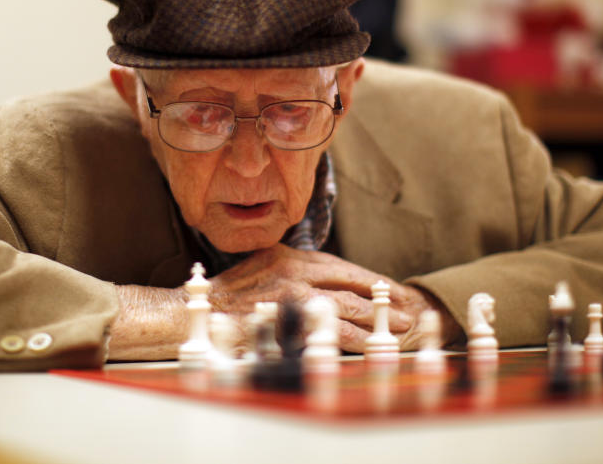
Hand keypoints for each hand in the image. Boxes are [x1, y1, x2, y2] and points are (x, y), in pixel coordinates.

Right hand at [208, 244, 460, 351]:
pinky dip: (352, 340)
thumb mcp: (263, 267)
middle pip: (350, 283)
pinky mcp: (286, 320)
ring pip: (345, 307)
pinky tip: (369, 346)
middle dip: (381, 297)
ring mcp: (290, 295)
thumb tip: (327, 284)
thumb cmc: (228, 295)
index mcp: (289, 256)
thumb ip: (294, 271)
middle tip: (406, 309)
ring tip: (400, 328)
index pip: (340, 266)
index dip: (368, 280)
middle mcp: (293, 270)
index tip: (390, 288)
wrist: (195, 311)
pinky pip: (327, 332)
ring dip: (376, 319)